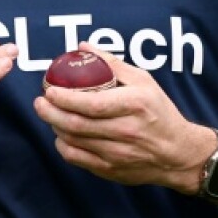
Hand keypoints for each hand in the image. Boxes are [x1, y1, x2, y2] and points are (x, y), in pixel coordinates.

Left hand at [33, 43, 216, 193]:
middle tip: (39, 102)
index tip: (49, 90)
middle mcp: (126, 131)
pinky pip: (78, 159)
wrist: (177, 153)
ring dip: (55, 126)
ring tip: (48, 114)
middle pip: (77, 124)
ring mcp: (118, 154)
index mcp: (135, 105)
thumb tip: (83, 47)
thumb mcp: (144, 80)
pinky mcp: (111, 170)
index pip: (92, 104)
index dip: (66, 98)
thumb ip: (112, 63)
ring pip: (74, 141)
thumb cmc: (160, 112)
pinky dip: (63, 146)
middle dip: (51, 112)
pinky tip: (61, 134)